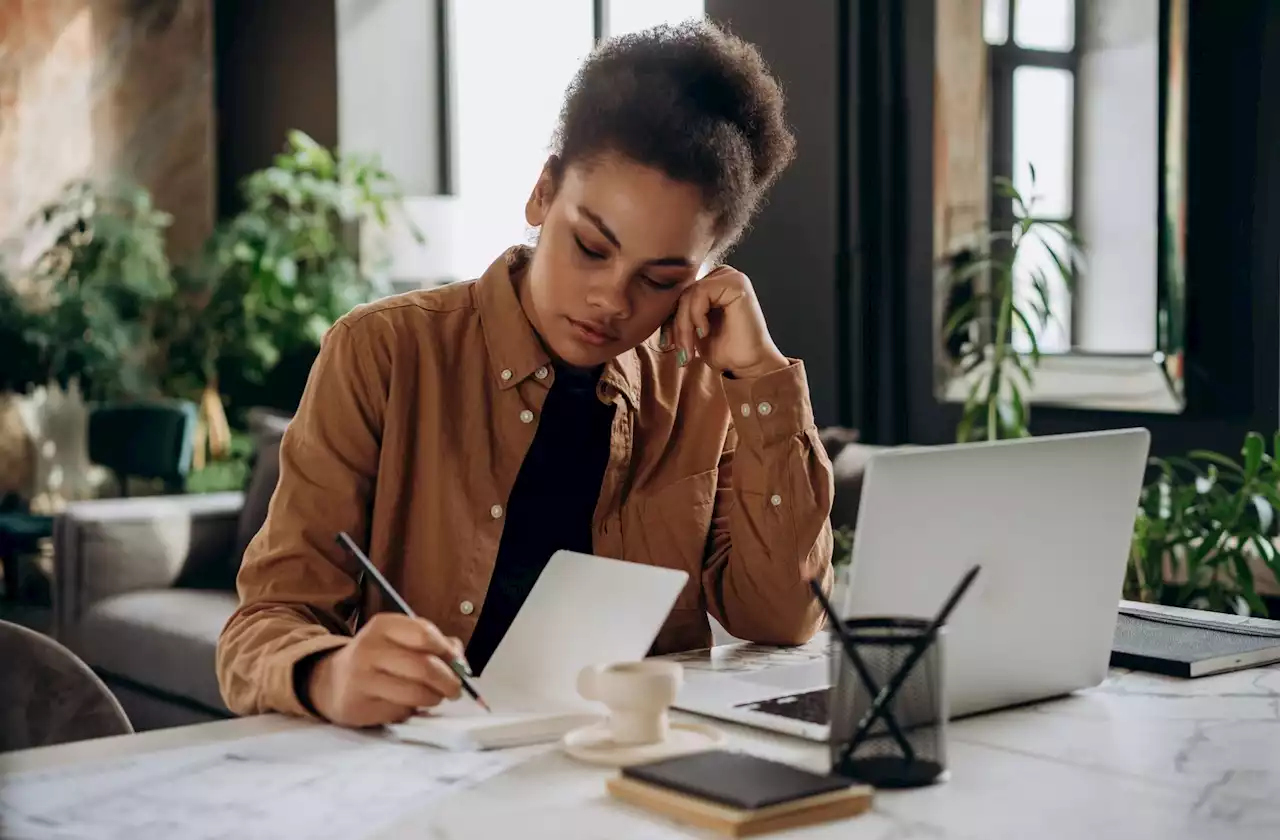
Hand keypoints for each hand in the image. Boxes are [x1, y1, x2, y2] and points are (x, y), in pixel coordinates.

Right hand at [307, 613, 465, 727]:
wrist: (331, 681)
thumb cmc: (378, 657)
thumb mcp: (400, 639)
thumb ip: (433, 644)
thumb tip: (461, 662)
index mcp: (383, 626)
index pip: (424, 634)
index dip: (447, 651)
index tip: (457, 662)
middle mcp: (369, 649)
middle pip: (423, 667)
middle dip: (448, 681)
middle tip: (456, 690)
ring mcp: (362, 679)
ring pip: (415, 694)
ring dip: (433, 699)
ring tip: (435, 697)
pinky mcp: (359, 707)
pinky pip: (400, 712)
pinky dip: (411, 711)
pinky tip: (406, 705)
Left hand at [666, 266, 788, 378]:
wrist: (748, 366)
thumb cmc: (724, 350)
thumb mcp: (691, 329)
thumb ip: (678, 313)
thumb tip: (652, 308)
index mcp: (713, 283)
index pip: (679, 293)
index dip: (670, 319)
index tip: (667, 344)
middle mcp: (723, 275)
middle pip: (682, 292)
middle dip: (677, 325)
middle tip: (681, 351)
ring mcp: (731, 276)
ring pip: (689, 293)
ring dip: (684, 325)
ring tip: (690, 348)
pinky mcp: (736, 283)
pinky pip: (700, 292)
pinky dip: (696, 316)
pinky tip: (705, 332)